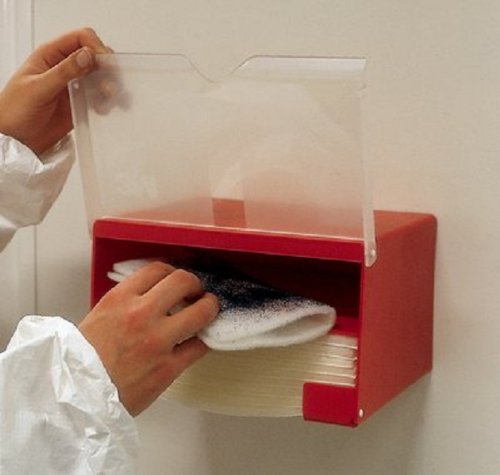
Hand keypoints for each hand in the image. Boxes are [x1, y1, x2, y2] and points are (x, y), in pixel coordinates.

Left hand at [0, 28, 109, 154]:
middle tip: (109, 86)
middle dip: (107, 69)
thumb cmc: (14, 111)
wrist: (15, 139)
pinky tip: (103, 109)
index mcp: (50, 56)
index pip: (81, 39)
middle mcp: (64, 68)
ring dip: (110, 87)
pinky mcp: (79, 104)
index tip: (104, 65)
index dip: (96, 47)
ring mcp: (72, 86)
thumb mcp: (38, 88)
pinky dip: (106, 102)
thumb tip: (87, 55)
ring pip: (100, 77)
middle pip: (95, 56)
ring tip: (109, 100)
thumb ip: (63, 71)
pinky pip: (99, 97)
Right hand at [79, 261, 218, 415]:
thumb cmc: (83, 360)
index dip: (173, 271)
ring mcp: (158, 340)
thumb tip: (152, 296)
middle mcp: (141, 313)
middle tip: (196, 292)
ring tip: (208, 310)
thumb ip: (126, 302)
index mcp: (120, 299)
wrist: (77, 398)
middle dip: (195, 284)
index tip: (177, 280)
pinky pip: (200, 346)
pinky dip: (206, 339)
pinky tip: (202, 338)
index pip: (158, 269)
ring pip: (202, 311)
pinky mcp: (169, 367)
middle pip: (183, 281)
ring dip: (210, 307)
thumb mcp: (99, 316)